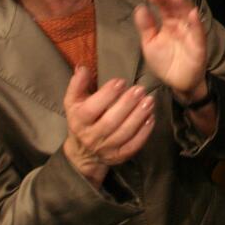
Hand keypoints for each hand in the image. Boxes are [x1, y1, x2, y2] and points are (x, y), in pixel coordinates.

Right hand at [62, 67, 155, 187]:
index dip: (106, 95)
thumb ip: (78, 84)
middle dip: (127, 104)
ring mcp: (106, 149)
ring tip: (149, 101)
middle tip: (140, 89)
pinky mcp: (119, 156)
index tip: (121, 81)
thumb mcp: (74, 102)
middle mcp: (91, 137)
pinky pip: (133, 146)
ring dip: (138, 116)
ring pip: (124, 133)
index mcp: (78, 121)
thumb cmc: (81, 119)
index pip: (91, 109)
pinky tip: (151, 118)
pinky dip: (143, 132)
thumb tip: (82, 68)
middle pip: (110, 121)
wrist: (82, 152)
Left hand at [134, 0, 207, 97]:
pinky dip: (196, 23)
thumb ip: (146, 27)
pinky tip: (193, 14)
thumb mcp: (149, 43)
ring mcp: (190, 33)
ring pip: (188, 16)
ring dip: (183, 4)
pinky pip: (198, 33)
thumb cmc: (164, 62)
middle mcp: (180, 25)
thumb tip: (140, 7)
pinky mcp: (198, 45)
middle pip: (177, 8)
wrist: (177, 82)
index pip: (164, 7)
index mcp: (168, 24)